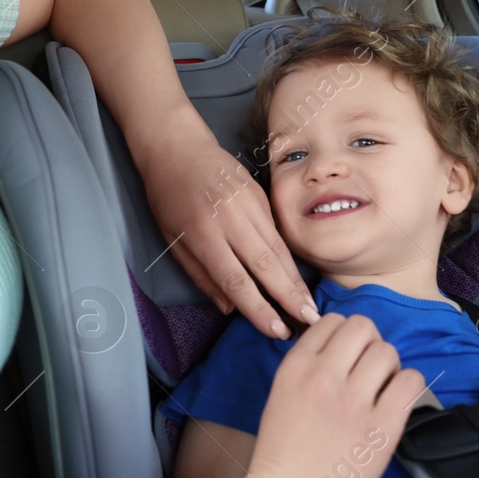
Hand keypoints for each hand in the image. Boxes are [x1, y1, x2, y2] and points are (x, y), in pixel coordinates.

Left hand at [136, 126, 317, 338]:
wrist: (178, 147)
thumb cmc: (167, 196)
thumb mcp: (172, 239)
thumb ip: (201, 275)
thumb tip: (230, 307)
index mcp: (203, 233)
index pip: (236, 279)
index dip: (259, 308)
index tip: (276, 330)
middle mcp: (230, 219)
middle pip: (266, 265)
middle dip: (289, 297)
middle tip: (311, 322)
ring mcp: (249, 204)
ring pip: (278, 248)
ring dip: (295, 280)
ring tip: (310, 305)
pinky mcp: (261, 195)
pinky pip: (277, 232)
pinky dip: (289, 257)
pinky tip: (297, 277)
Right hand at [241, 313, 424, 477]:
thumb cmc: (281, 461)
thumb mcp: (281, 399)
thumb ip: (308, 373)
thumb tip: (343, 357)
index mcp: (295, 367)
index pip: (332, 321)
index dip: (345, 338)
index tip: (347, 359)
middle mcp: (324, 375)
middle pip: (363, 327)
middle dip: (369, 345)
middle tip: (368, 373)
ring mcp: (353, 401)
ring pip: (388, 350)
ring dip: (389, 367)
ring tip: (381, 392)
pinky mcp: (381, 427)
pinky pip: (410, 381)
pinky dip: (408, 387)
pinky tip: (395, 405)